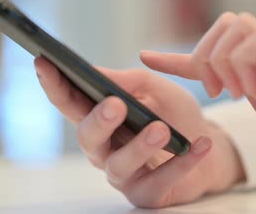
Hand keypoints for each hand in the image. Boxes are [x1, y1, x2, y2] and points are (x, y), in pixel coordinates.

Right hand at [34, 57, 244, 207]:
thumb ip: (130, 80)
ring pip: (119, 165)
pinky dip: (181, 163)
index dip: (54, 84)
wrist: (212, 146)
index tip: (43, 62)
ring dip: (139, 146)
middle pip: (87, 138)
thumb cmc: (176, 114)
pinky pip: (160, 182)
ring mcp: (125, 175)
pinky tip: (199, 145)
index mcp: (100, 119)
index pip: (70, 102)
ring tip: (160, 129)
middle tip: (115, 105)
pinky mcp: (149, 194)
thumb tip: (98, 73)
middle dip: (98, 121)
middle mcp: (105, 149)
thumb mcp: (156, 89)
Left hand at [140, 12, 255, 213]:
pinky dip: (240, 63)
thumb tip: (239, 97)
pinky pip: (255, 41)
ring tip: (229, 91)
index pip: (214, 53)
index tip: (145, 58)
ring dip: (221, 57)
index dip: (176, 57)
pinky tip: (246, 91)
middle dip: (206, 51)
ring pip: (237, 24)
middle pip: (227, 22)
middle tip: (212, 89)